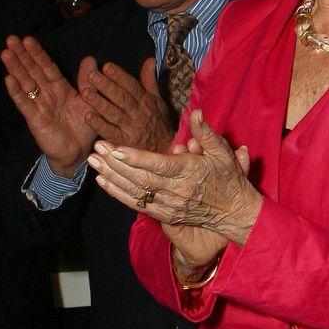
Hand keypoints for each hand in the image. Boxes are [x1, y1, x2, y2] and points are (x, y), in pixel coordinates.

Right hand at [1, 34, 97, 175]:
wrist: (79, 152)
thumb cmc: (83, 128)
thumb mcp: (89, 102)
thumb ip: (88, 81)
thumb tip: (90, 58)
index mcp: (60, 89)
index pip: (47, 67)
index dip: (37, 53)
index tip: (28, 39)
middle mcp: (48, 95)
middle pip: (32, 71)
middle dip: (22, 55)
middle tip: (11, 39)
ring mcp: (40, 106)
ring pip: (25, 84)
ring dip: (15, 68)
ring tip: (6, 53)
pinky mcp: (35, 119)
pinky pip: (25, 104)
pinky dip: (17, 92)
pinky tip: (9, 79)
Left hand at [77, 57, 174, 154]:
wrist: (163, 152)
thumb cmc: (158, 124)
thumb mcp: (158, 101)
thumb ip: (149, 80)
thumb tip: (149, 60)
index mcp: (146, 102)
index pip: (132, 86)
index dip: (119, 76)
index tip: (106, 66)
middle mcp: (139, 114)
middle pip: (122, 98)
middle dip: (107, 86)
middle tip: (92, 75)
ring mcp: (131, 129)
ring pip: (114, 114)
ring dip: (100, 103)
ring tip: (85, 92)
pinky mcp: (124, 143)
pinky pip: (110, 133)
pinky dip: (99, 125)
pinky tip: (88, 117)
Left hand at [88, 109, 261, 258]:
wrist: (235, 213)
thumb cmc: (229, 179)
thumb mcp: (223, 153)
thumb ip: (206, 133)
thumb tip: (195, 113)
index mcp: (191, 172)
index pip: (159, 165)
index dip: (136, 157)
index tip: (115, 148)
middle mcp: (178, 191)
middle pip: (141, 177)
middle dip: (115, 163)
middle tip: (96, 148)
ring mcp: (170, 205)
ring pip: (135, 191)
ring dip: (112, 176)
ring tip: (93, 161)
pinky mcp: (165, 214)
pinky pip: (137, 204)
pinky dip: (118, 193)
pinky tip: (103, 181)